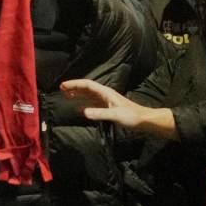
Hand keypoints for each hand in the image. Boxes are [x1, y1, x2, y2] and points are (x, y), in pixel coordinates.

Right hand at [58, 78, 177, 138]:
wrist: (143, 121)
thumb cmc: (132, 116)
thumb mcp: (115, 115)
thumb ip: (100, 113)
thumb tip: (83, 112)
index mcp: (106, 93)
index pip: (87, 85)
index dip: (75, 84)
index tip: (63, 85)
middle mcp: (105, 95)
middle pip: (87, 88)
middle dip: (74, 87)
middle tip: (61, 89)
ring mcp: (106, 101)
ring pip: (89, 95)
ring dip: (78, 94)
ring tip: (66, 96)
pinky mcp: (108, 108)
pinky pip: (92, 103)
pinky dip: (84, 103)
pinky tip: (79, 107)